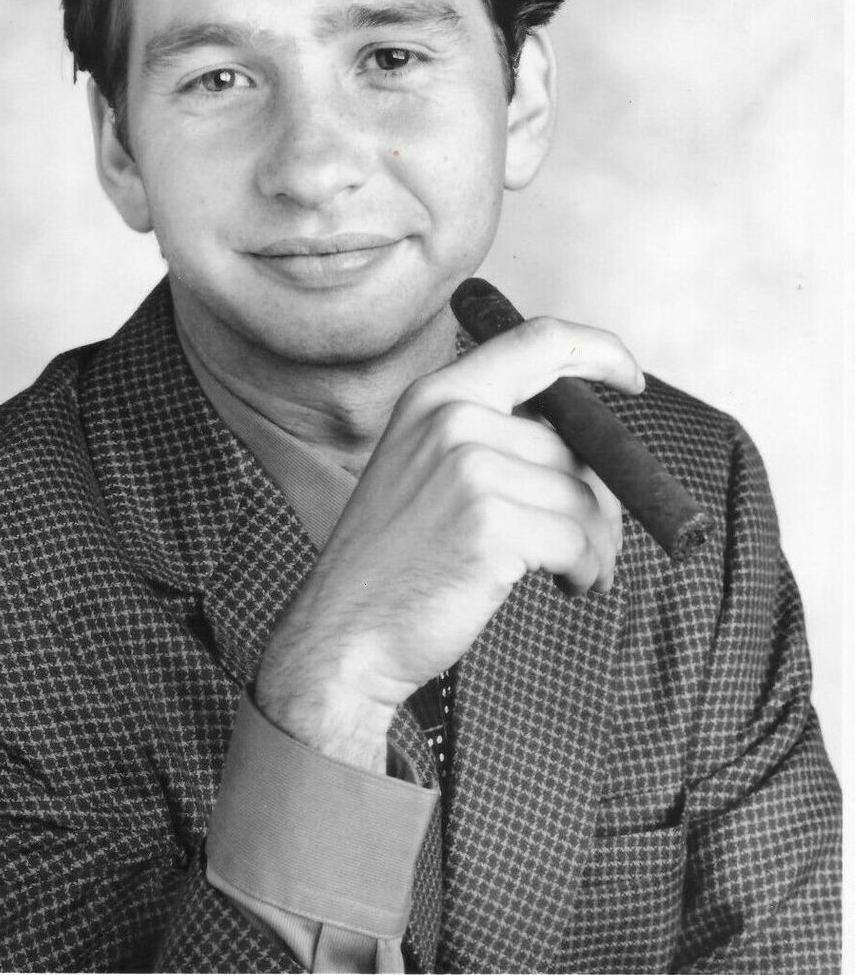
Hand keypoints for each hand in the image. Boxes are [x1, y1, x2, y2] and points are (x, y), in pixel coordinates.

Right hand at [255, 316, 644, 771]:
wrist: (343, 632)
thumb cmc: (394, 562)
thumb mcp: (425, 470)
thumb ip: (490, 438)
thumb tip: (589, 446)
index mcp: (436, 395)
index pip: (537, 341)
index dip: (597, 351)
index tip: (630, 378)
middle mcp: (452, 419)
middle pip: (575, 445)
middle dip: (599, 500)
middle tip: (585, 548)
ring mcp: (469, 468)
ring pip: (585, 497)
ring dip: (597, 544)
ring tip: (573, 573)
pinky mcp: (491, 524)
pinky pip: (580, 540)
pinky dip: (587, 570)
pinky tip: (565, 586)